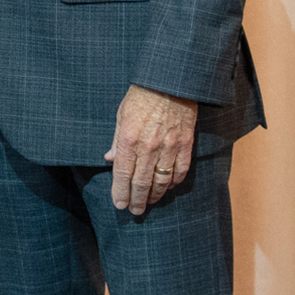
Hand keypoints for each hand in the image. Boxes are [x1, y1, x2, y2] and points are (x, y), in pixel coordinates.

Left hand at [104, 84, 196, 214]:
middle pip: (142, 183)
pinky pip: (180, 171)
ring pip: (162, 181)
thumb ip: (117, 140)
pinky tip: (167, 187)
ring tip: (149, 202)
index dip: (120, 192)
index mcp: (129, 139)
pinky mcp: (185, 145)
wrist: (169, 82)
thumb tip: (110, 159)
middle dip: (137, 200)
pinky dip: (173, 183)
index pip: (123, 174)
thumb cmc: (141, 96)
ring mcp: (169, 147)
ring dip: (155, 195)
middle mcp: (149, 147)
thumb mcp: (121, 114)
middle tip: (134, 211)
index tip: (119, 205)